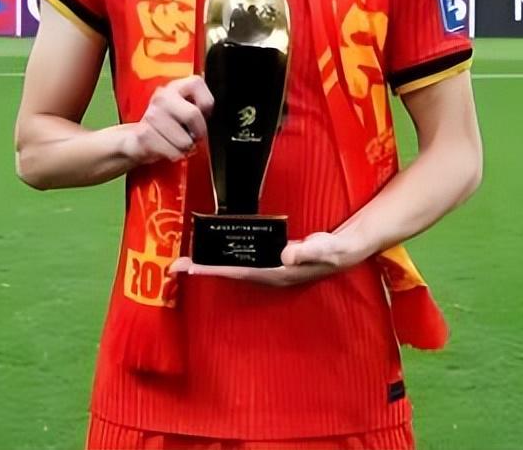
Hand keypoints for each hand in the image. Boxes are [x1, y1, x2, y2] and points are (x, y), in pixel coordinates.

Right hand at [120, 75, 213, 166]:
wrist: (137, 140)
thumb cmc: (166, 126)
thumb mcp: (182, 108)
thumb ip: (197, 106)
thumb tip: (207, 115)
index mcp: (174, 87)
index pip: (197, 84)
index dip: (205, 103)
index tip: (201, 113)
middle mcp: (162, 97)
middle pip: (193, 115)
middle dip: (198, 132)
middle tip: (193, 136)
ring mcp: (152, 115)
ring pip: (185, 140)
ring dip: (186, 148)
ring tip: (177, 143)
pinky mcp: (144, 135)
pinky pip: (174, 152)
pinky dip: (176, 155)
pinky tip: (169, 149)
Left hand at [168, 231, 362, 287]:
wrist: (346, 249)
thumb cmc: (335, 249)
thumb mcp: (325, 248)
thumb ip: (307, 250)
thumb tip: (286, 253)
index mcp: (277, 273)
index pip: (239, 272)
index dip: (214, 270)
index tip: (191, 269)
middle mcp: (268, 274)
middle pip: (230, 272)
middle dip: (204, 269)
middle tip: (176, 265)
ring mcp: (269, 268)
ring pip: (234, 267)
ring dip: (212, 264)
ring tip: (188, 259)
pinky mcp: (271, 259)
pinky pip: (242, 260)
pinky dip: (226, 257)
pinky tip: (215, 250)